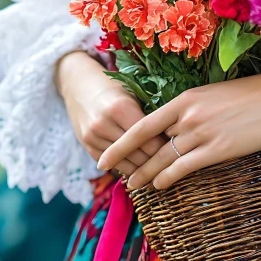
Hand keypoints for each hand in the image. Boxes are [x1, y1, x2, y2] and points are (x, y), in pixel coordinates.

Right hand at [57, 52, 165, 175]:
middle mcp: (105, 124)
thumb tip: (175, 138)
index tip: (181, 150)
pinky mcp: (88, 147)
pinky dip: (130, 169)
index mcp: (121, 108)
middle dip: (159, 162)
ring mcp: (94, 138)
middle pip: (140, 154)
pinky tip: (143, 171)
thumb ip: (150, 115)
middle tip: (175, 166)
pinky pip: (114, 166)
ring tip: (162, 172)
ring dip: (145, 170)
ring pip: (127, 165)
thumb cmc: (114, 89)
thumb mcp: (132, 94)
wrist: (79, 87)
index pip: (151, 138)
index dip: (168, 146)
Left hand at [98, 48, 260, 189]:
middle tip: (113, 174)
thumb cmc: (248, 95)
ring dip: (146, 174)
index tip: (105, 155)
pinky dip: (168, 178)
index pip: (142, 125)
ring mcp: (201, 132)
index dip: (121, 143)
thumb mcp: (210, 96)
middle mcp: (187, 116)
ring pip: (163, 158)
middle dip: (129, 162)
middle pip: (148, 145)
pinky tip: (160, 186)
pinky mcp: (218, 148)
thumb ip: (188, 112)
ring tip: (133, 185)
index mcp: (183, 100)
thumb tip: (171, 130)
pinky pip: (184, 167)